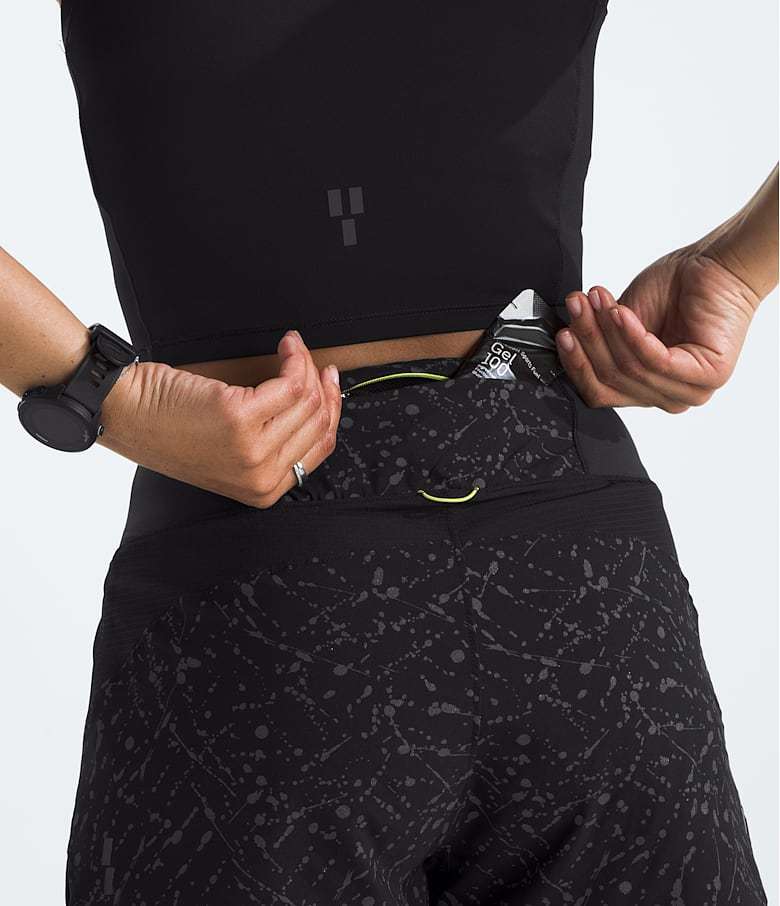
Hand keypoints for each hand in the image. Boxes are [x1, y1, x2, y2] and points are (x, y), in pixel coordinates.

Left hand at [97, 330, 341, 507]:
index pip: (319, 449)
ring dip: (306, 365)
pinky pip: (290, 383)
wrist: (128, 414)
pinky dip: (294, 357)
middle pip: (319, 423)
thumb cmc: (170, 429)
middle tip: (311, 360)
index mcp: (262, 491)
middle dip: (321, 384)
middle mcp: (261, 477)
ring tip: (294, 348)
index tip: (328, 383)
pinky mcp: (241, 419)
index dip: (330, 411)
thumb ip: (270, 442)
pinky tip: (286, 345)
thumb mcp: (229, 452)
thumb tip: (313, 403)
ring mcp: (252, 451)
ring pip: (307, 400)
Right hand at [555, 245, 761, 411]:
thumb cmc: (677, 288)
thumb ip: (600, 343)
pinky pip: (656, 361)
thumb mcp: (623, 321)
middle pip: (612, 381)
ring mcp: (690, 391)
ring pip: (630, 371)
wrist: (718, 265)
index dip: (577, 364)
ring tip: (597, 302)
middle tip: (577, 307)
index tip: (561, 333)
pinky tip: (621, 313)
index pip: (600, 392)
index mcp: (646, 389)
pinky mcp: (708, 377)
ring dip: (607, 332)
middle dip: (589, 340)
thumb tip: (564, 345)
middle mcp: (667, 396)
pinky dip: (633, 335)